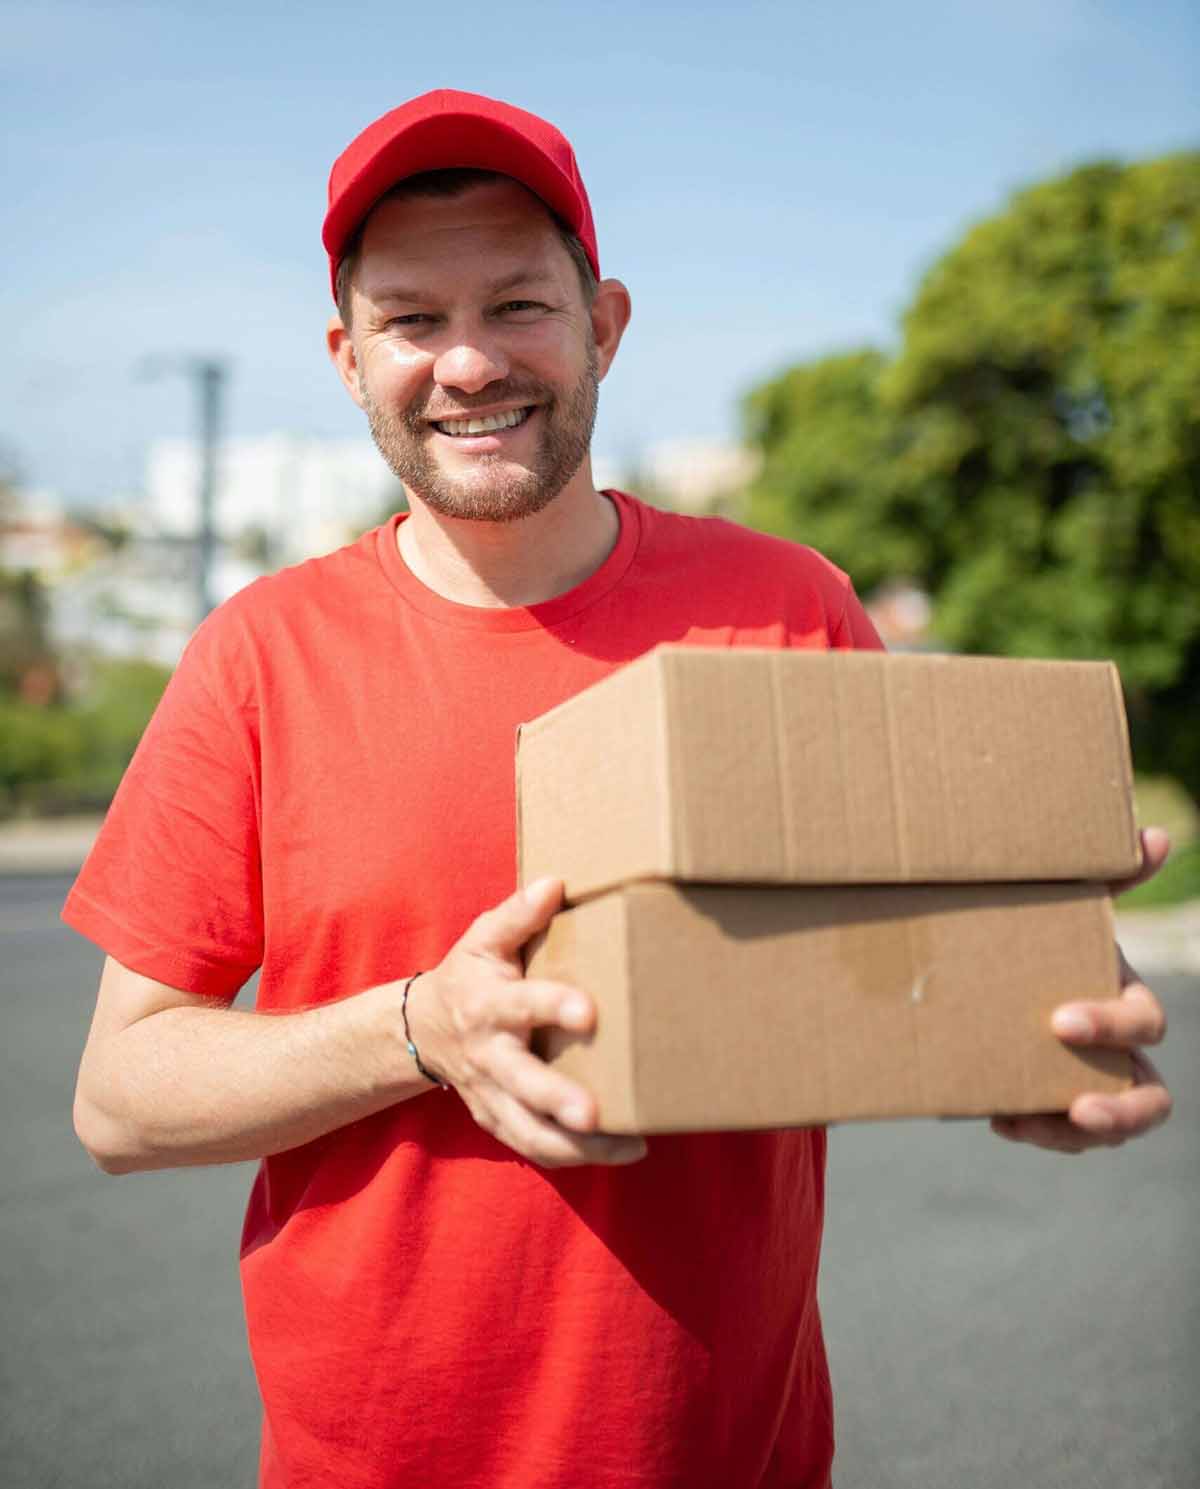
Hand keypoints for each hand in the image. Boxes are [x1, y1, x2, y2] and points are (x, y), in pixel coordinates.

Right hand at [407, 877, 646, 1168]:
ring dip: (576, 1146)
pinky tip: (621, 1151)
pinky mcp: (498, 1121)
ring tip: (628, 1147)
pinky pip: (534, 1148)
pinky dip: (573, 1157)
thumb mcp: (484, 938)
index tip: (588, 1010)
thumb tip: (556, 884)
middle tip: (593, 1113)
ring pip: (529, 1131)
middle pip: (522, 1083)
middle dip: (557, 1099)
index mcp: (487, 1005)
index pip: (521, 1005)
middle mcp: (489, 1056)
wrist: (422, 1029)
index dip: (552, 1006)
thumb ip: (518, 914)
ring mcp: (492, 1095)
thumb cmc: (469, 976)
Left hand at [991, 827, 1173, 1152]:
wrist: (997, 969)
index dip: (1113, 1027)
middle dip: (1122, 1111)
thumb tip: (1155, 835)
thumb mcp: (1070, 905)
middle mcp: (1118, 1051)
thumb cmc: (1044, 934)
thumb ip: (1113, 877)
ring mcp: (1089, 1083)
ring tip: (1027, 1126)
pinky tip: (999, 1118)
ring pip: (1107, 1128)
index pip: (1145, 1025)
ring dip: (1075, 1136)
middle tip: (1078, 1109)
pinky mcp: (1052, 1104)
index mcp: (1126, 1001)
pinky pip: (1059, 1133)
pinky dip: (1036, 1130)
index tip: (1060, 1021)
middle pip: (1150, 1098)